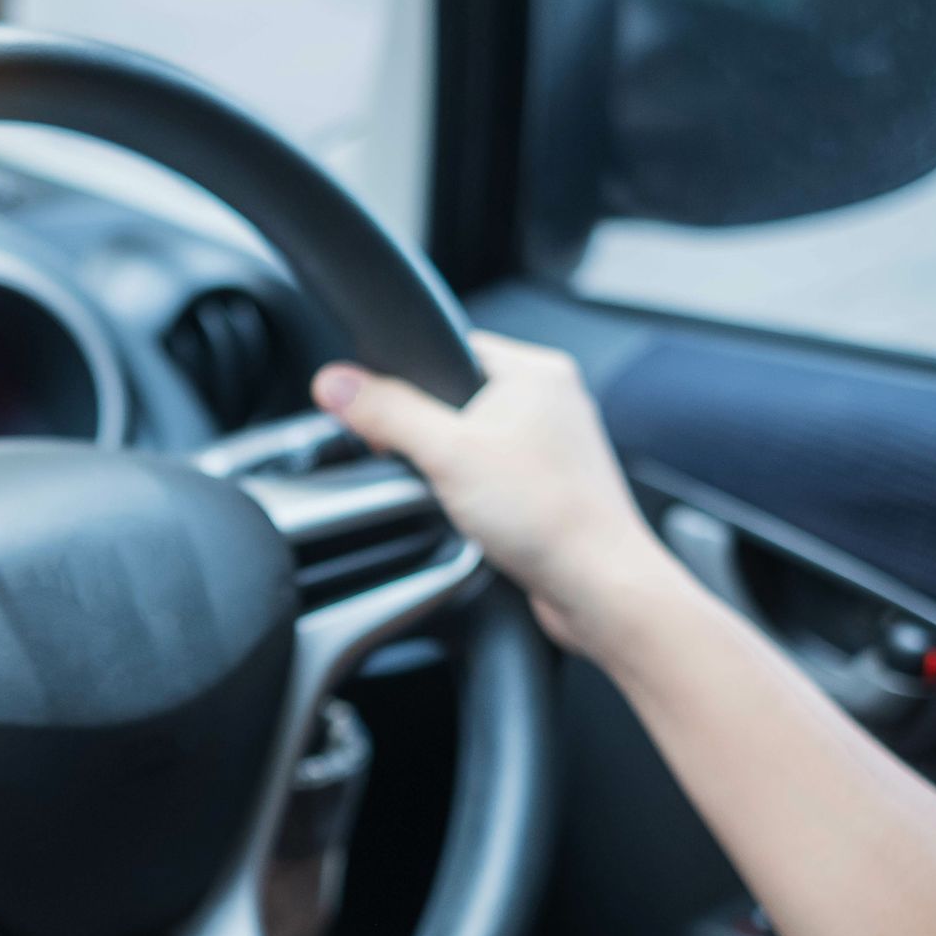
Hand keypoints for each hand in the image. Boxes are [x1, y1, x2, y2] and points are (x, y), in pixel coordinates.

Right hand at [312, 330, 682, 656]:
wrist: (600, 587)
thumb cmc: (549, 517)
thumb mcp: (447, 455)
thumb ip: (387, 413)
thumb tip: (335, 381)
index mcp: (537, 370)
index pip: (449, 348)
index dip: (407, 379)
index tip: (383, 414)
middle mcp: (553, 400)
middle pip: (456, 398)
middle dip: (430, 435)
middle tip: (428, 468)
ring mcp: (556, 446)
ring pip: (476, 441)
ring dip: (454, 470)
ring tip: (461, 498)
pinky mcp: (553, 487)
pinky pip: (496, 477)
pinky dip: (478, 496)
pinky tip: (479, 519)